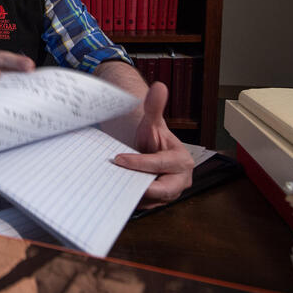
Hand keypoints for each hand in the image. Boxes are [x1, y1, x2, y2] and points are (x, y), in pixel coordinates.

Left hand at [113, 81, 193, 207]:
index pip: (159, 164)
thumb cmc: (151, 136)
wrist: (149, 149)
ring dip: (132, 196)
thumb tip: (159, 87)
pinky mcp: (158, 202)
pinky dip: (129, 201)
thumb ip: (154, 107)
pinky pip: (144, 205)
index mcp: (182, 160)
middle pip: (160, 190)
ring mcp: (171, 194)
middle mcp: (181, 180)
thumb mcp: (150, 122)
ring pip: (150, 200)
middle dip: (139, 187)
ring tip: (111, 187)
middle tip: (115, 180)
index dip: (138, 162)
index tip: (117, 158)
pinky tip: (113, 193)